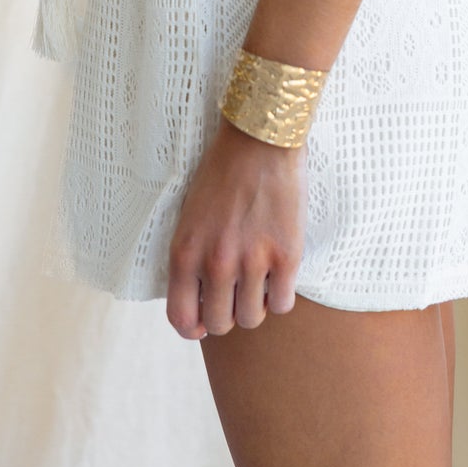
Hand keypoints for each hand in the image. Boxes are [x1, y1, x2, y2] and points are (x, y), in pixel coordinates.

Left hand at [167, 116, 306, 339]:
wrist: (260, 138)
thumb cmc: (222, 171)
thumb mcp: (190, 216)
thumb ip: (191, 257)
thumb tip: (200, 301)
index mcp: (185, 252)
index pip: (181, 319)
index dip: (193, 329)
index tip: (204, 322)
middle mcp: (216, 263)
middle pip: (220, 324)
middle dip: (227, 314)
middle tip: (236, 293)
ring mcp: (253, 261)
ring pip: (252, 318)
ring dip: (255, 306)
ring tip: (258, 281)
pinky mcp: (286, 255)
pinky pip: (283, 304)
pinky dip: (281, 296)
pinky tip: (278, 275)